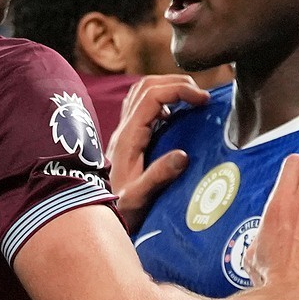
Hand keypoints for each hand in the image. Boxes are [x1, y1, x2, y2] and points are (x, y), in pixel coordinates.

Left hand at [108, 74, 211, 229]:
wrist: (95, 216)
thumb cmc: (118, 210)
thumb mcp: (138, 199)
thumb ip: (157, 177)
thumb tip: (182, 156)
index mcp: (128, 137)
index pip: (152, 95)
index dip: (179, 90)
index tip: (204, 100)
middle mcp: (124, 129)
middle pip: (146, 86)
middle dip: (176, 83)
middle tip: (201, 96)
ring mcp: (125, 132)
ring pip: (143, 93)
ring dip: (168, 89)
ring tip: (192, 100)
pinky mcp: (129, 138)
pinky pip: (144, 108)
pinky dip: (163, 102)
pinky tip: (177, 116)